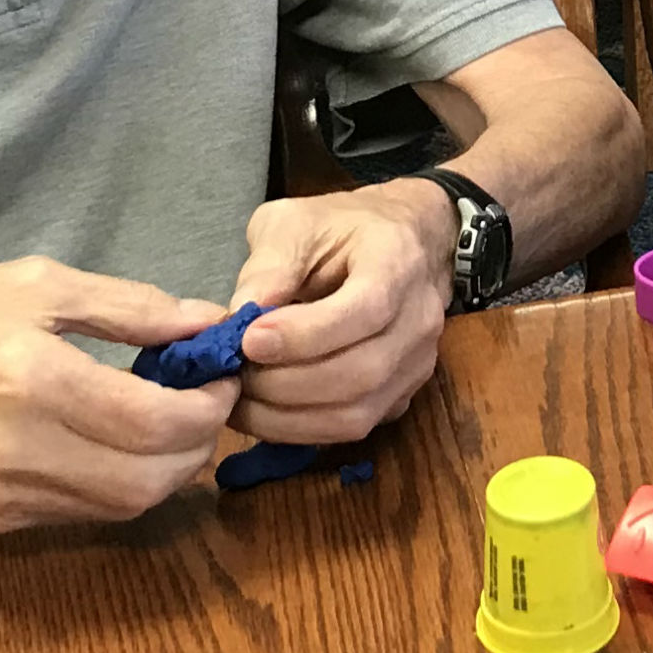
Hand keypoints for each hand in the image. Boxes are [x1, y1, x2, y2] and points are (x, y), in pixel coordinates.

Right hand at [0, 256, 235, 532]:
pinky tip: (114, 439)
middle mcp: (21, 451)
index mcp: (35, 380)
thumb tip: (206, 320)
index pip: (156, 423)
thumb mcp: (37, 285)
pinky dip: (118, 482)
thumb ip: (130, 306)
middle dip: (196, 444)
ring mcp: (5, 494)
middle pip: (150, 481)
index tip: (223, 374)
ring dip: (164, 469)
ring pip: (122, 506)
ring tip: (166, 418)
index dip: (208, 406)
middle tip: (205, 402)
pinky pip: (82, 511)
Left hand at [225, 181, 456, 445]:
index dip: (306, 334)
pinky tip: (264, 411)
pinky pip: (353, 428)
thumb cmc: (344, 227)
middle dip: (286, 383)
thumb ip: (269, 265)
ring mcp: (417, 363)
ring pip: (357, 412)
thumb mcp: (297, 222)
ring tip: (239, 399)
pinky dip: (302, 429)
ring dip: (288, 417)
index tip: (249, 340)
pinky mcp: (401, 395)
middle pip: (361, 372)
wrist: (404, 242)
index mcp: (398, 261)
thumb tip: (235, 318)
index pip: (365, 311)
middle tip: (233, 374)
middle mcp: (420, 319)